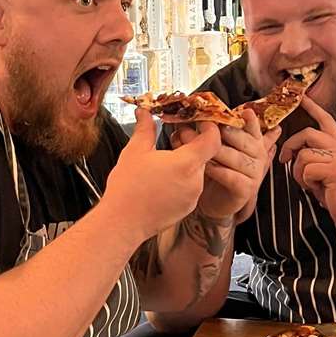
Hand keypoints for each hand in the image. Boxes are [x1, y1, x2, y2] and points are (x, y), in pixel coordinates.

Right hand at [105, 109, 220, 241]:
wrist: (122, 223)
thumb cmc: (128, 189)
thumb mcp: (135, 151)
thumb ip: (145, 128)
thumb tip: (145, 113)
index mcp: (186, 163)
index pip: (213, 140)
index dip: (209, 127)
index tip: (199, 122)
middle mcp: (195, 181)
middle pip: (204, 155)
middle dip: (191, 145)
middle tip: (173, 140)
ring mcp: (193, 196)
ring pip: (197, 171)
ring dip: (185, 163)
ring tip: (163, 162)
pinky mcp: (187, 208)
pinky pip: (191, 187)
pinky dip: (182, 180)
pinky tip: (162, 180)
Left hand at [171, 110, 278, 222]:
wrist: (214, 200)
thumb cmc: (215, 170)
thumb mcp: (216, 146)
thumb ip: (212, 131)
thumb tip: (194, 115)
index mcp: (253, 140)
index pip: (253, 126)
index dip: (250, 120)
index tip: (244, 112)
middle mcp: (257, 154)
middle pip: (241, 138)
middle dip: (219, 132)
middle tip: (202, 125)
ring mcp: (254, 172)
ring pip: (234, 156)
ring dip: (213, 151)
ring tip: (196, 146)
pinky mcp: (246, 189)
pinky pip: (230, 176)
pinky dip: (216, 170)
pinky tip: (205, 166)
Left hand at [278, 95, 335, 231]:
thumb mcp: (331, 169)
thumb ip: (318, 156)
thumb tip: (297, 153)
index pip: (325, 119)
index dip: (312, 107)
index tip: (301, 96)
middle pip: (307, 133)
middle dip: (290, 146)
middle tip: (284, 160)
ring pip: (303, 155)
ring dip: (299, 173)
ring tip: (311, 184)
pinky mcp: (335, 170)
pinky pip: (307, 170)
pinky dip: (306, 183)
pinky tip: (318, 189)